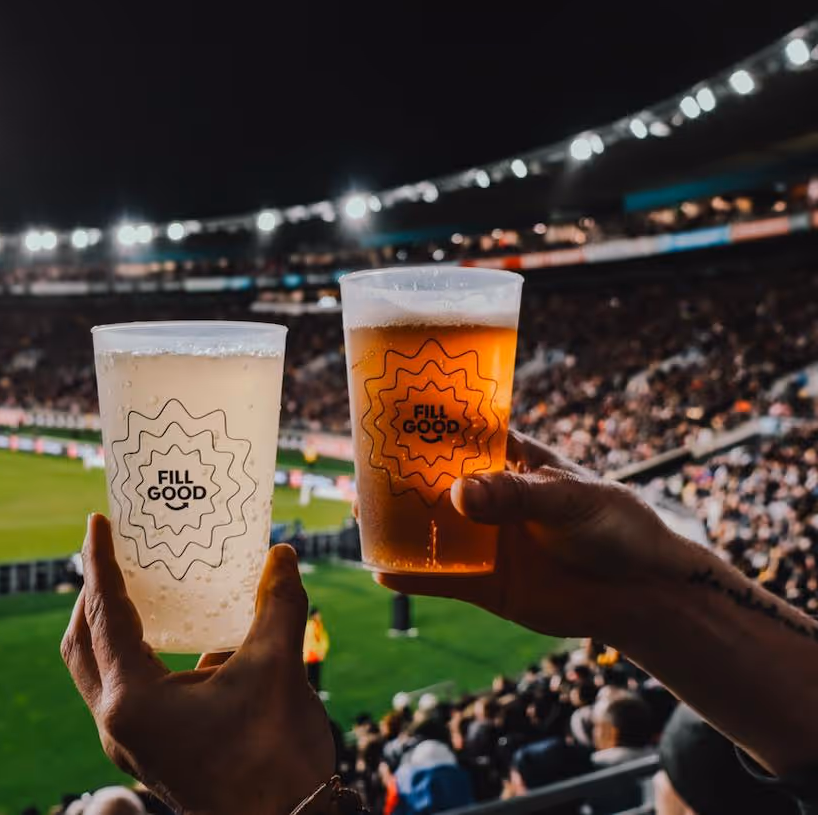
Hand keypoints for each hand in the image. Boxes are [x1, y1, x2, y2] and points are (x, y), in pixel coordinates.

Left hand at [61, 514, 333, 814]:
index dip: (99, 564)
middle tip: (111, 556)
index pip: (102, 615)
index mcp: (132, 700)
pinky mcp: (151, 751)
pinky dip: (137, 656)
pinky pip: (127, 691)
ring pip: (99, 672)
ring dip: (109, 628)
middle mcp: (118, 723)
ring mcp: (132, 743)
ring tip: (136, 589)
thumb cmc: (276, 759)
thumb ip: (277, 605)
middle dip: (92, 596)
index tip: (97, 523)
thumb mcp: (278, 669)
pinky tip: (177, 635)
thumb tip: (281, 554)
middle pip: (82, 645)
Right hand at [375, 430, 691, 641]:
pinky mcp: (484, 583)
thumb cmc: (616, 525)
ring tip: (359, 514)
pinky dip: (410, 575)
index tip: (382, 414)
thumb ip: (514, 496)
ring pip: (428, 528)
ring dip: (393, 523)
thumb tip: (458, 495)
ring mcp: (483, 539)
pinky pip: (439, 577)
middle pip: (431, 480)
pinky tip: (380, 571)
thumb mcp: (569, 499)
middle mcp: (489, 496)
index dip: (422, 423)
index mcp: (509, 460)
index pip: (458, 432)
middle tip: (359, 470)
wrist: (645, 591)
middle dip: (394, 476)